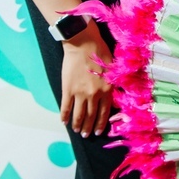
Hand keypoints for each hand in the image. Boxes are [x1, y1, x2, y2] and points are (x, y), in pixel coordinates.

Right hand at [60, 23, 112, 137]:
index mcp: (107, 90)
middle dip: (88, 127)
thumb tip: (114, 95)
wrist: (83, 43)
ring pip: (78, 114)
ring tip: (76, 131)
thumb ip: (113, 83)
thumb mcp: (113, 68)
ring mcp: (80, 93)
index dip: (100, 123)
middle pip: (90, 116)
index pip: (104, 112)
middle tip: (86, 135)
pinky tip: (64, 121)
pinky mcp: (68, 89)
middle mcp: (94, 95)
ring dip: (77, 125)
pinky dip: (64, 116)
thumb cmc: (100, 52)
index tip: (98, 131)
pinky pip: (66, 107)